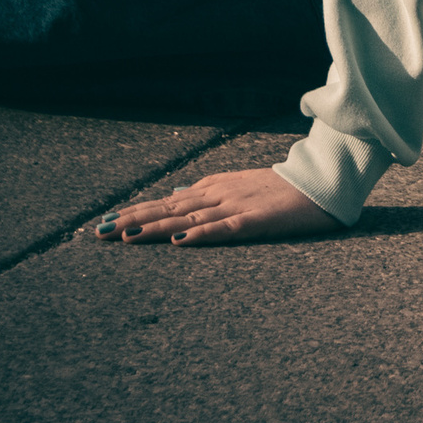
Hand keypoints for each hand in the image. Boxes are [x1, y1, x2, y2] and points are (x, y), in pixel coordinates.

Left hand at [94, 168, 338, 247]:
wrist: (323, 181)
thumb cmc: (283, 188)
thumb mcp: (240, 184)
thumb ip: (208, 191)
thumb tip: (175, 194)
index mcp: (215, 186)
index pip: (167, 200)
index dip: (136, 210)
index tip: (107, 220)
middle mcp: (220, 194)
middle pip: (169, 208)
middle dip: (133, 219)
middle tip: (99, 231)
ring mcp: (237, 206)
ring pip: (189, 218)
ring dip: (156, 228)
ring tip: (126, 236)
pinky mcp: (257, 221)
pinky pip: (226, 229)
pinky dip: (203, 234)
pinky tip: (182, 241)